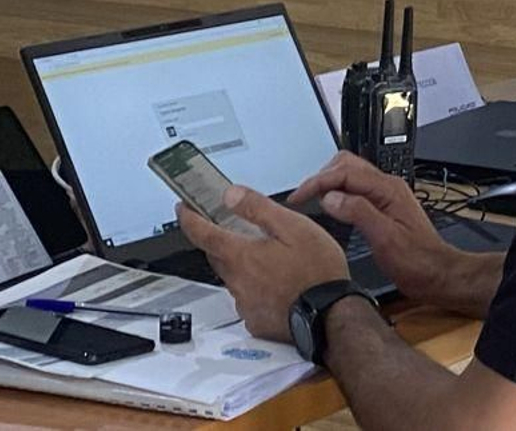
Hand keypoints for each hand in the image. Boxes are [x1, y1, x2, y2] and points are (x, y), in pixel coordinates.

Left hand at [177, 187, 348, 341]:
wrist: (331, 315)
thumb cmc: (317, 272)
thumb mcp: (294, 227)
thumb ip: (259, 209)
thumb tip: (231, 195)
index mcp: (242, 255)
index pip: (203, 234)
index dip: (189, 218)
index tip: (183, 209)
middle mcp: (237, 281)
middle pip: (217, 255)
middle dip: (219, 240)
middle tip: (233, 228)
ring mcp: (245, 303)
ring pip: (234, 277)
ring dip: (243, 264)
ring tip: (271, 257)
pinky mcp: (256, 319)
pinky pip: (247, 297)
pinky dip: (256, 287)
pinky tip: (278, 283)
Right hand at [288, 152, 451, 301]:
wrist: (436, 274)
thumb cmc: (416, 261)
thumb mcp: (385, 238)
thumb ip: (359, 213)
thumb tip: (331, 197)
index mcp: (388, 189)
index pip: (346, 172)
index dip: (318, 181)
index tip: (298, 196)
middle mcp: (387, 187)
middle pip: (348, 165)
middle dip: (322, 177)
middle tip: (302, 197)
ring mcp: (386, 196)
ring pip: (351, 175)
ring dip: (329, 183)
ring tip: (310, 200)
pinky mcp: (383, 207)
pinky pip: (356, 190)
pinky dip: (338, 193)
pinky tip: (330, 208)